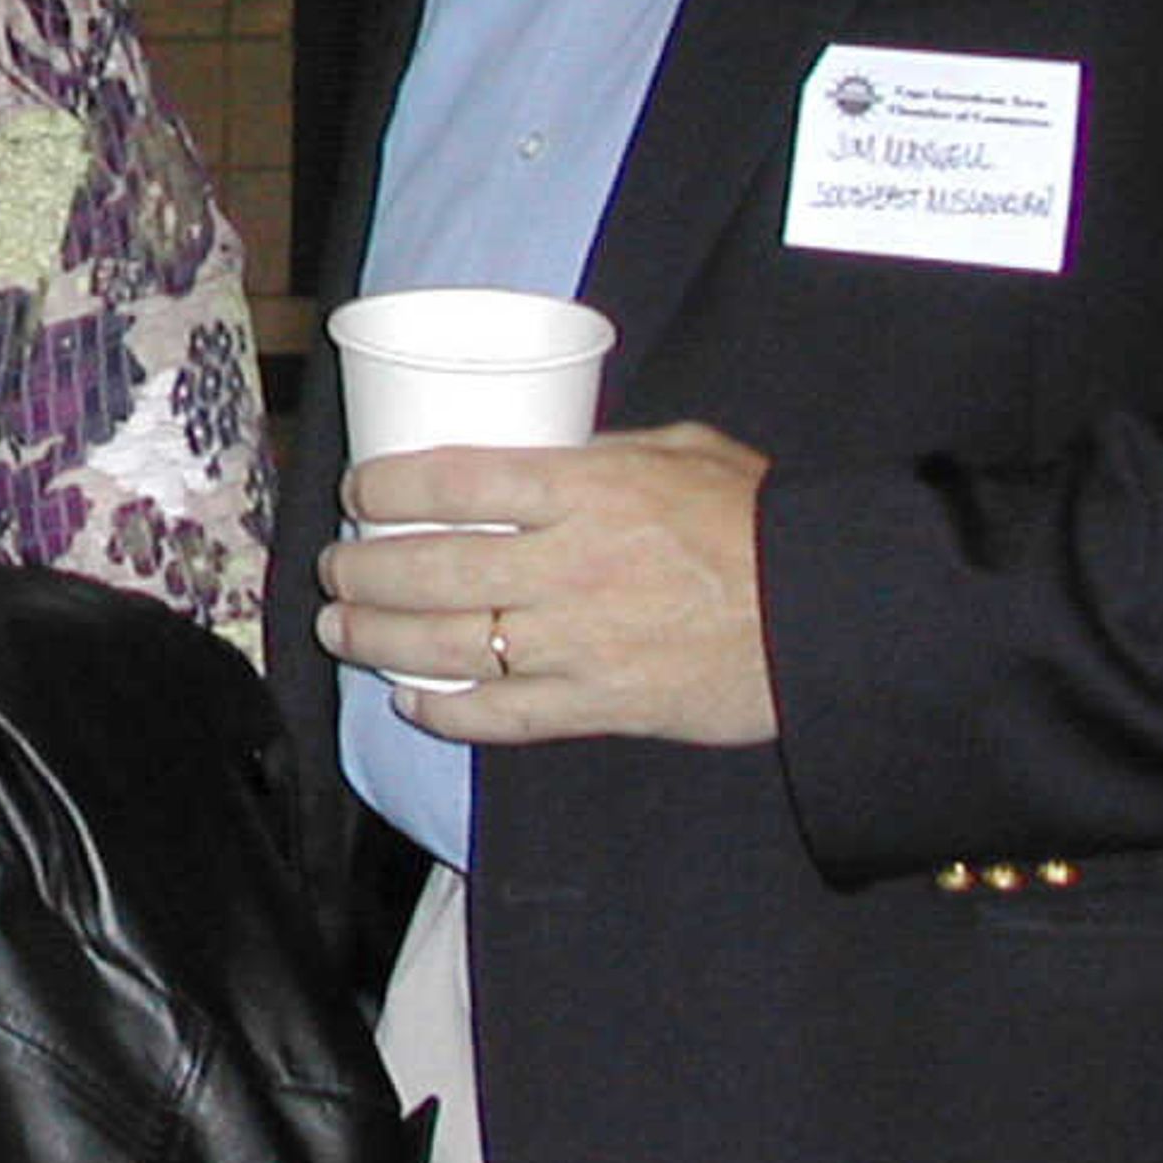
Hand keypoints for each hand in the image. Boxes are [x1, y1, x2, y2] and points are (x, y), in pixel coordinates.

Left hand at [315, 423, 779, 746]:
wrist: (829, 616)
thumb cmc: (756, 520)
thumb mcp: (678, 450)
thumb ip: (599, 450)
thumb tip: (536, 446)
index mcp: (582, 488)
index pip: (449, 480)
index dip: (385, 487)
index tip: (358, 491)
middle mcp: (565, 564)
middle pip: (428, 568)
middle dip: (362, 570)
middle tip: (333, 567)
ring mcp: (577, 642)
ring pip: (446, 644)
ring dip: (377, 638)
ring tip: (340, 628)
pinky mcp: (599, 706)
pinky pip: (500, 716)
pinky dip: (445, 711)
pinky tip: (410, 699)